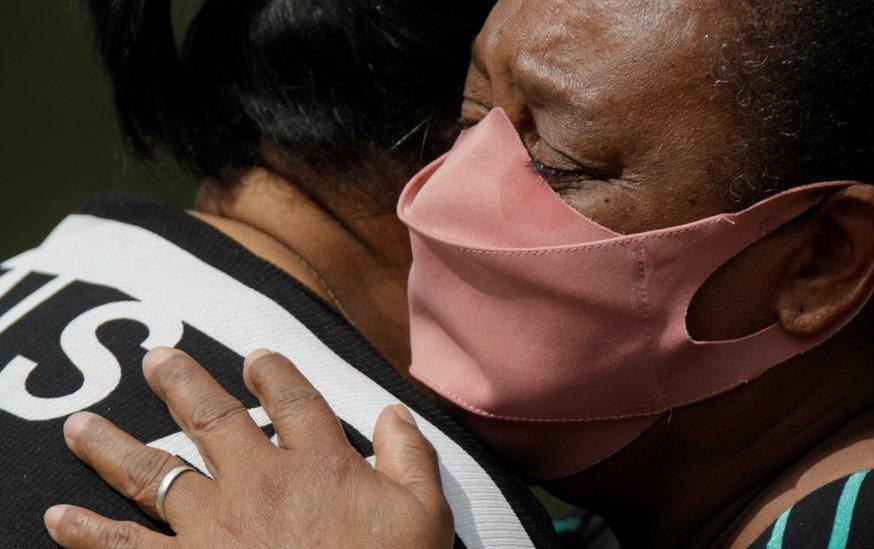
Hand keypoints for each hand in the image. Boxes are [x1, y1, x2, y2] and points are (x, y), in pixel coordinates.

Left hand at [43, 348, 453, 547]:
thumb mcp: (426, 515)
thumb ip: (412, 457)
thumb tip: (395, 412)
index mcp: (319, 465)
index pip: (293, 400)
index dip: (275, 372)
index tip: (257, 356)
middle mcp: (259, 482)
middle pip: (212, 418)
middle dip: (181, 383)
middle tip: (155, 358)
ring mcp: (215, 526)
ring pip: (154, 472)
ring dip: (112, 446)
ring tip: (79, 426)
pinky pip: (126, 548)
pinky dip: (89, 533)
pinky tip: (58, 518)